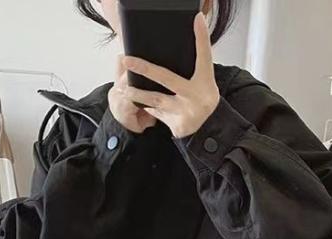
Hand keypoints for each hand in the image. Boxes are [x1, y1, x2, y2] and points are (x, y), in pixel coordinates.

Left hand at [118, 12, 219, 138]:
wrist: (209, 127)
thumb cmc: (202, 98)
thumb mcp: (204, 80)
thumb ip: (196, 62)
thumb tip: (191, 29)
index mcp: (205, 80)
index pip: (204, 55)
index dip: (201, 37)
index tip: (196, 19)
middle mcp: (195, 95)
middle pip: (167, 79)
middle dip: (145, 69)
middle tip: (127, 60)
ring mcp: (185, 111)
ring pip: (156, 99)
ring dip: (138, 94)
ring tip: (123, 88)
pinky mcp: (177, 124)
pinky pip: (157, 114)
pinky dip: (146, 107)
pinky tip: (135, 103)